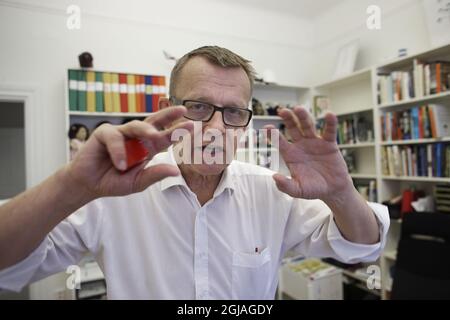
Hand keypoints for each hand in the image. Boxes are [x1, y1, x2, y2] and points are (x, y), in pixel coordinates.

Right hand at [64, 106, 193, 199]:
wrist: (88, 185)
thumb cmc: (113, 181)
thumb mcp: (137, 183)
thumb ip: (154, 176)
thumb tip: (176, 171)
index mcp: (147, 148)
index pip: (165, 137)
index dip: (178, 131)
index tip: (193, 126)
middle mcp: (136, 138)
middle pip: (154, 122)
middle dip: (168, 115)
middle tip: (182, 110)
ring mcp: (120, 133)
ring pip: (136, 125)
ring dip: (146, 130)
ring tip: (154, 136)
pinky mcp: (104, 133)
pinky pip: (115, 137)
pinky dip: (119, 151)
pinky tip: (120, 164)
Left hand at [265, 106, 352, 201]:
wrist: (332, 190)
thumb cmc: (313, 189)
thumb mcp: (298, 190)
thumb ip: (286, 186)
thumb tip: (274, 177)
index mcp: (291, 155)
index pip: (280, 142)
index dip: (273, 135)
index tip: (267, 127)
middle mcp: (301, 145)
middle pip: (293, 128)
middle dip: (288, 119)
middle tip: (282, 111)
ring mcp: (315, 142)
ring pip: (308, 126)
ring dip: (303, 117)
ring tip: (299, 109)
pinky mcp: (329, 144)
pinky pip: (329, 131)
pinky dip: (330, 123)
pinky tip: (329, 115)